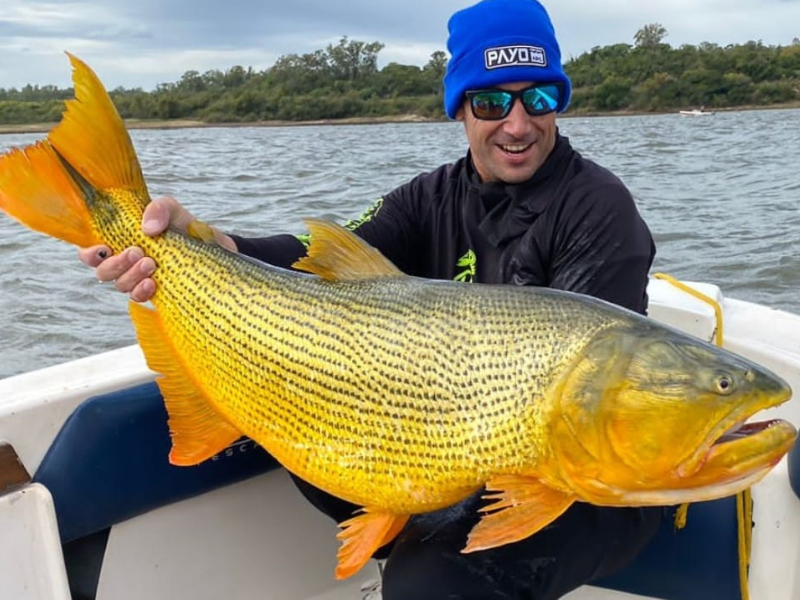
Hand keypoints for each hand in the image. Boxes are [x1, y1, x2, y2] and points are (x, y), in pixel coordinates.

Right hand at [78, 196, 235, 301]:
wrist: (215, 247)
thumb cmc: (185, 226)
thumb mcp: (172, 209)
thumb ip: (159, 209)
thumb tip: (147, 229)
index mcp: (122, 240)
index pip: (92, 251)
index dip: (89, 253)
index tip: (102, 248)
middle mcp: (126, 262)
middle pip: (102, 271)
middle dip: (116, 264)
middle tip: (138, 252)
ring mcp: (140, 278)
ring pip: (120, 285)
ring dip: (131, 275)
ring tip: (152, 264)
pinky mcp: (156, 292)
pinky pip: (138, 298)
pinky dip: (141, 291)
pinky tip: (152, 283)